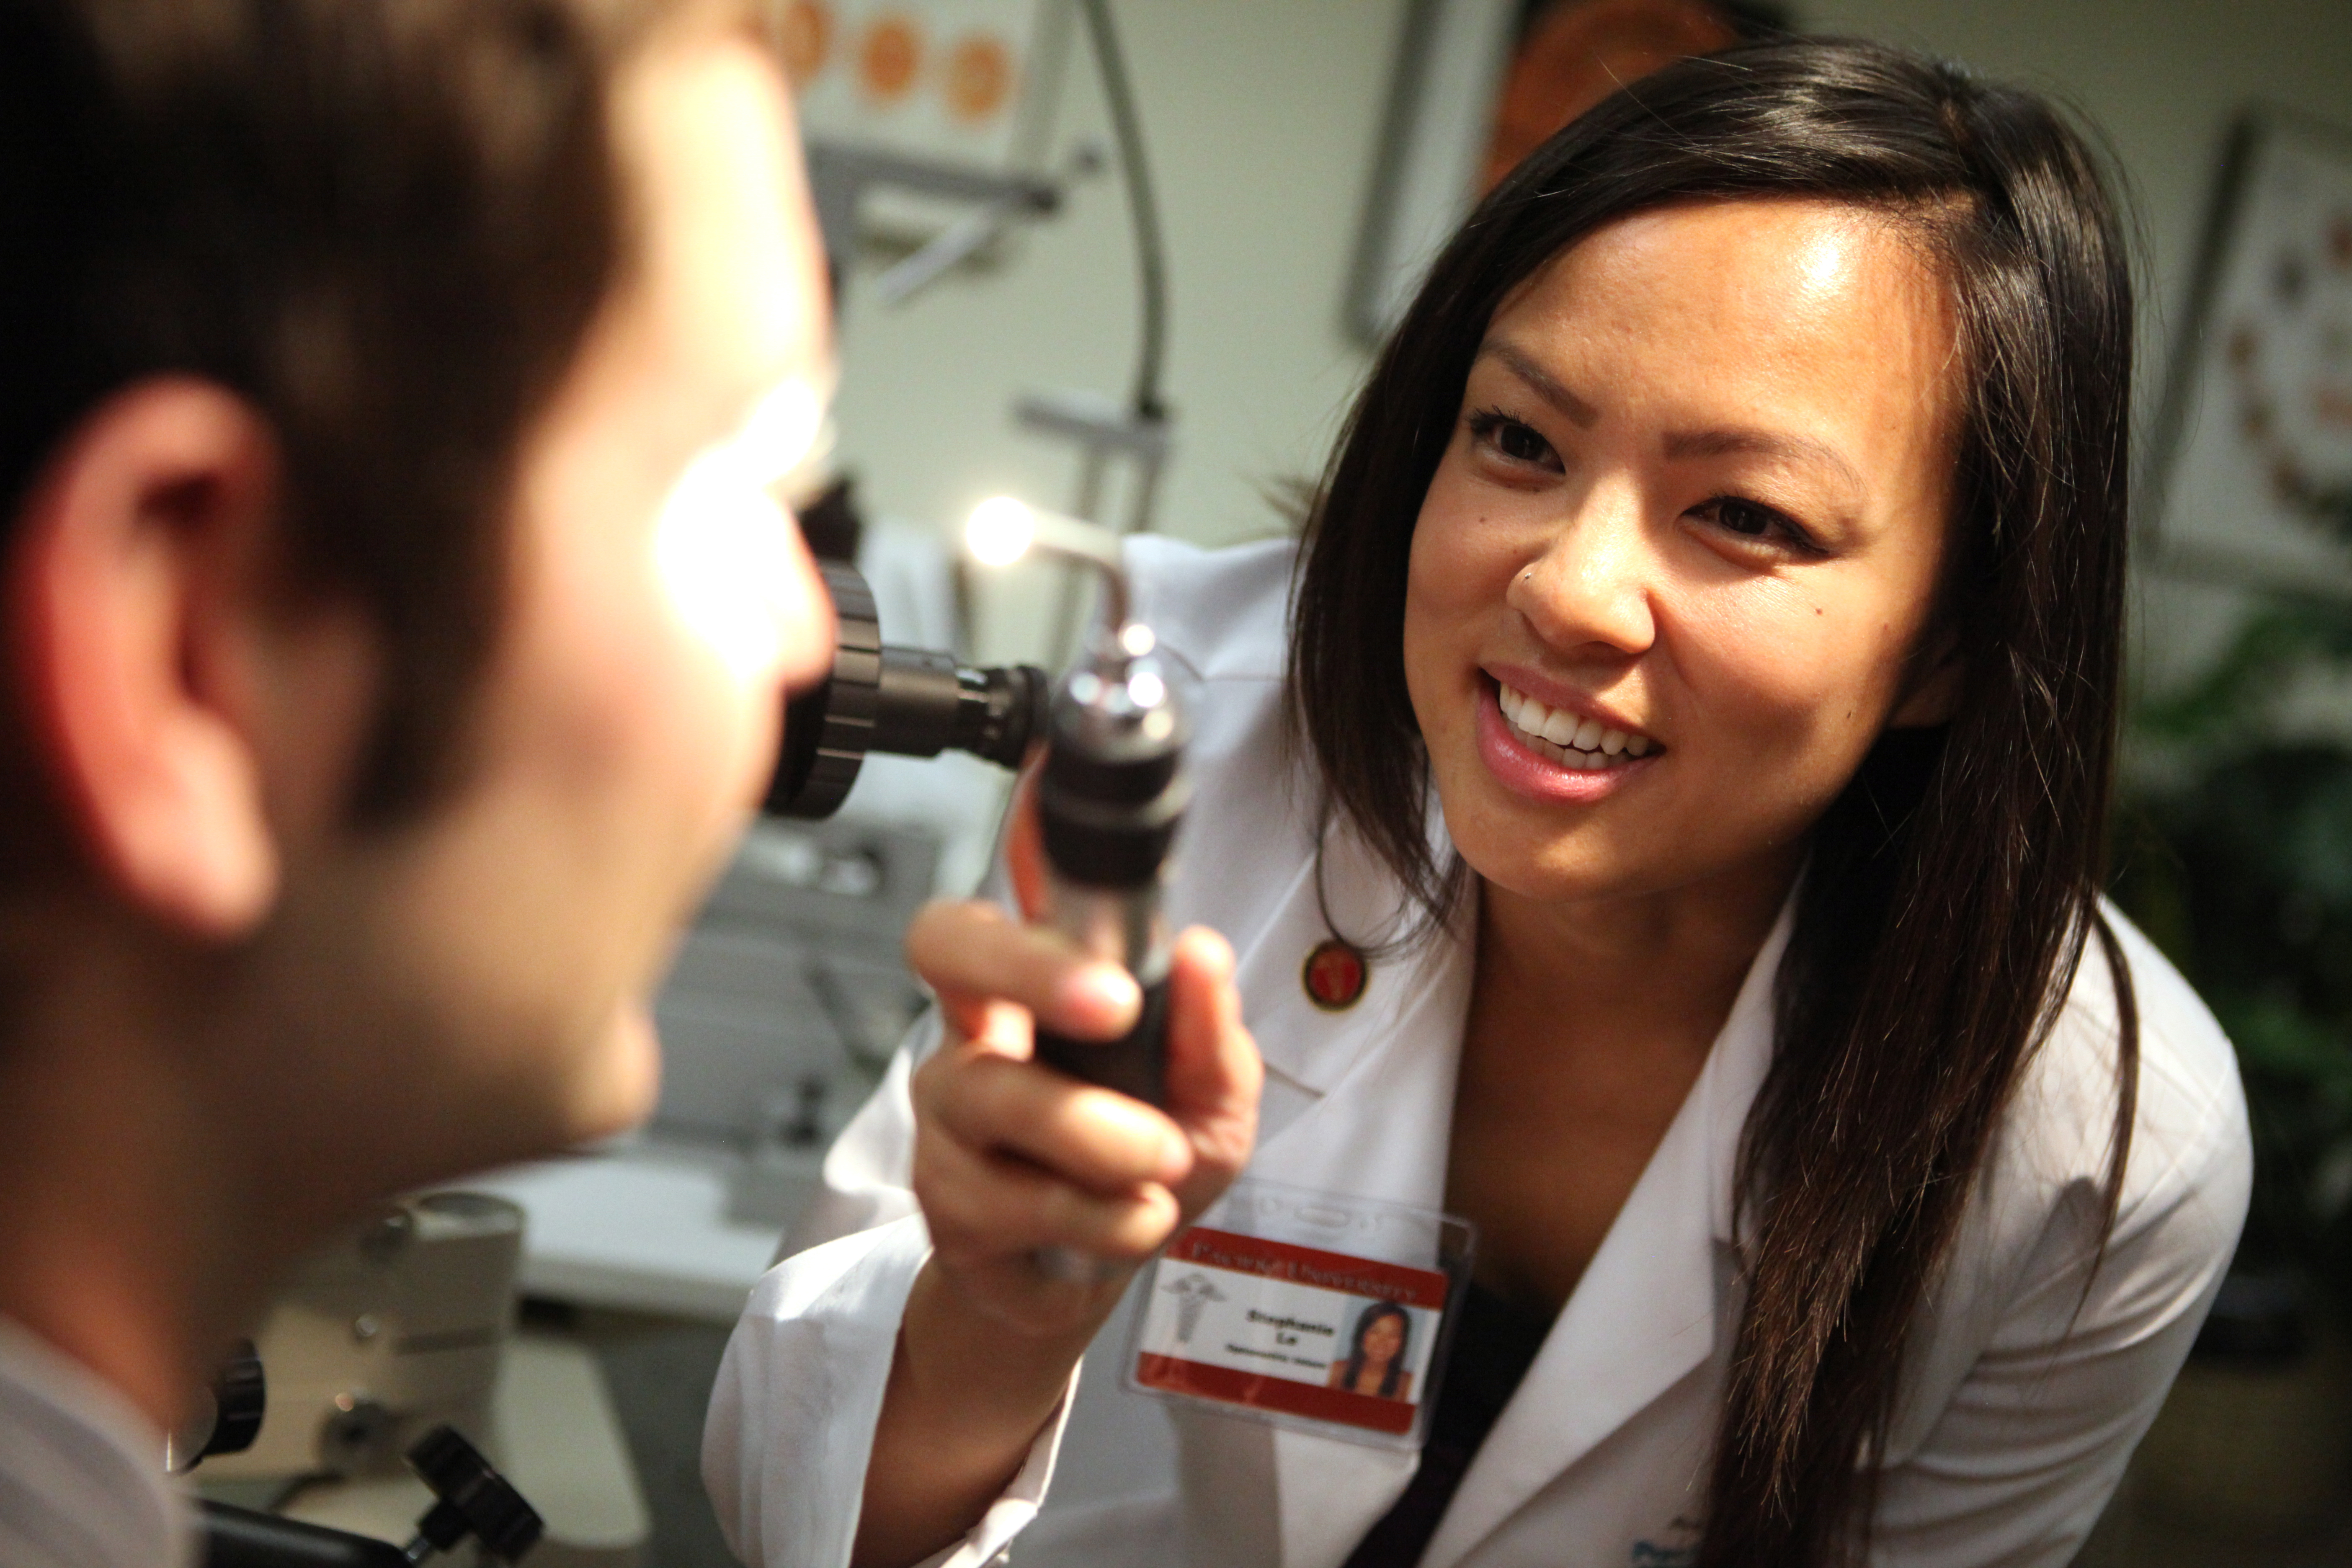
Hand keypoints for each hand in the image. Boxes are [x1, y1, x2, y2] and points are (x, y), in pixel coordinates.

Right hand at [857, 789, 1258, 1567]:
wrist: (1091, 1280)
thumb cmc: (1144, 1164)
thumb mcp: (1211, 1100)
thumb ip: (1212, 1033)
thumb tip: (1201, 954)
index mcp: (1035, 985)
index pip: (1019, 882)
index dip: (1019, 838)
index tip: (1049, 790)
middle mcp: (977, 1031)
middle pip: (949, 947)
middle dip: (1029, 966)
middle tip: (1112, 1006)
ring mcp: (950, 1113)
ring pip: (1001, 1095)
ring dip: (1101, 1136)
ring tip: (1160, 1162)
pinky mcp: (947, 1199)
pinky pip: (1025, 1198)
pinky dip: (1104, 1217)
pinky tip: (1128, 1219)